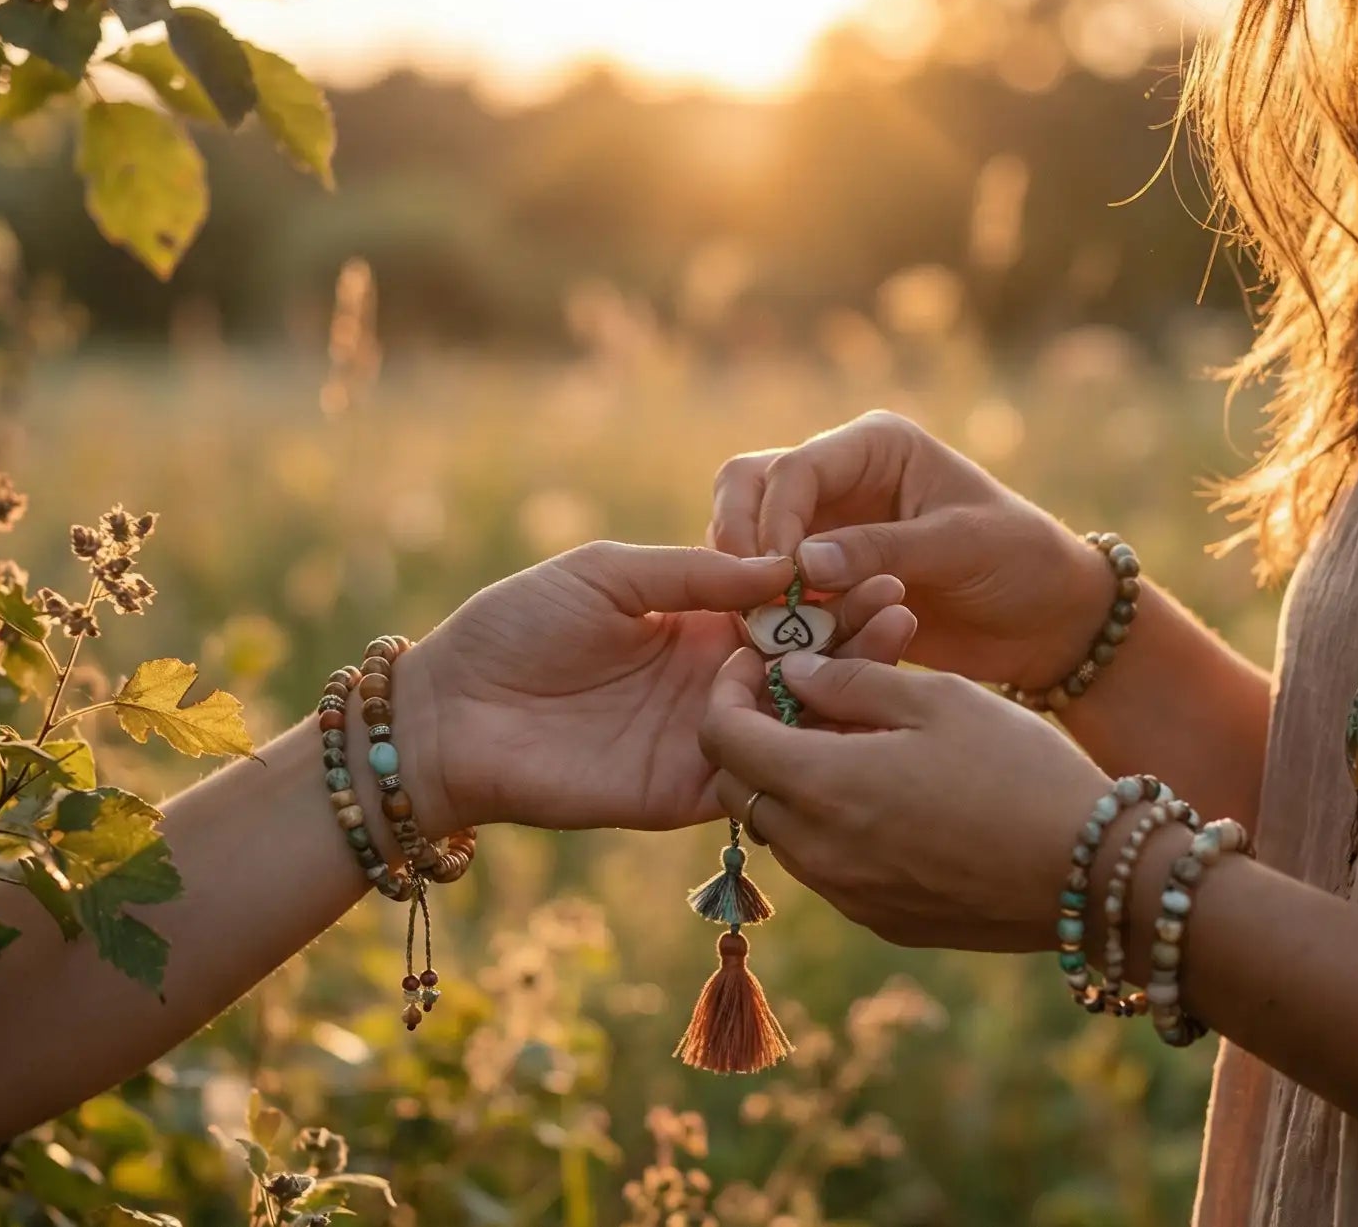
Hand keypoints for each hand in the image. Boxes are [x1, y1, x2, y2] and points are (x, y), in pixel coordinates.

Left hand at [400, 544, 916, 833]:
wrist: (451, 714)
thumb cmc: (516, 626)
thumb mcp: (606, 575)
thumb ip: (689, 575)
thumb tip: (775, 565)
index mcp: (692, 622)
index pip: (778, 606)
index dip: (827, 590)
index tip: (880, 569)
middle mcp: (709, 681)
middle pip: (800, 660)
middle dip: (854, 634)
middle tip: (906, 607)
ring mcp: (703, 738)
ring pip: (792, 718)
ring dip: (845, 690)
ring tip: (896, 652)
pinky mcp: (687, 791)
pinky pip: (759, 778)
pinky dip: (806, 757)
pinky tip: (851, 728)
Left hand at [699, 648, 1109, 952]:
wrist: (1094, 875)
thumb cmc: (1020, 768)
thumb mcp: (937, 697)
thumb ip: (849, 680)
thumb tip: (792, 674)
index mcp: (824, 787)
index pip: (721, 738)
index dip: (727, 690)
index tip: (759, 661)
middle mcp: (820, 853)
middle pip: (735, 789)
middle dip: (748, 737)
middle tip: (798, 697)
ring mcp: (848, 896)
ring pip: (778, 831)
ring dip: (788, 783)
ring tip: (848, 739)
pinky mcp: (881, 921)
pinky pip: (823, 866)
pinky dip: (826, 824)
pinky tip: (881, 791)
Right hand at [710, 410, 1110, 687]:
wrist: (1048, 621)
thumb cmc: (1023, 563)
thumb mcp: (962, 547)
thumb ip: (882, 549)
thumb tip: (799, 562)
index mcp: (874, 447)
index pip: (794, 468)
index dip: (775, 519)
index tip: (779, 575)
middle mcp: (841, 479)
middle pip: (748, 487)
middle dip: (739, 538)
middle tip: (748, 596)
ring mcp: (827, 529)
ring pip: (748, 539)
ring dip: (751, 582)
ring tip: (772, 628)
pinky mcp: (824, 580)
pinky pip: (773, 590)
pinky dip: (772, 615)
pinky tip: (791, 646)